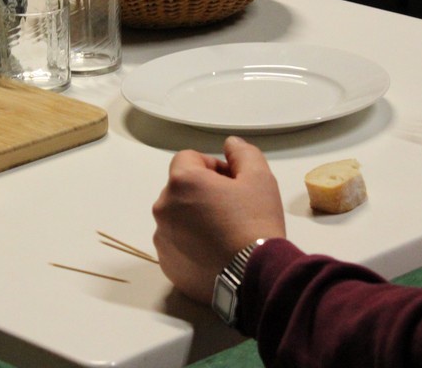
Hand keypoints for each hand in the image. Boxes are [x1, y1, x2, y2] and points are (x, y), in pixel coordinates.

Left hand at [152, 136, 286, 303]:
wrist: (253, 277)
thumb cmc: (255, 224)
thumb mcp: (260, 178)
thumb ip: (243, 153)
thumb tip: (230, 144)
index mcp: (182, 182)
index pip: (189, 159)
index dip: (213, 167)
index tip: (233, 184)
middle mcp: (164, 207)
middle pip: (181, 188)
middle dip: (203, 193)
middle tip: (232, 209)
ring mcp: (162, 238)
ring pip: (177, 217)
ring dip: (195, 219)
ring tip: (225, 234)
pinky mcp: (167, 264)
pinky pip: (176, 245)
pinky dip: (191, 245)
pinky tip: (216, 253)